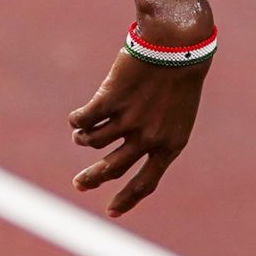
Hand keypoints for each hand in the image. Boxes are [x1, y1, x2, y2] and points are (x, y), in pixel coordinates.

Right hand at [67, 45, 208, 217]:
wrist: (176, 44)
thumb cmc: (178, 78)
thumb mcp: (174, 115)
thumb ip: (153, 139)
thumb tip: (117, 160)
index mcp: (170, 144)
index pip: (146, 182)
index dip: (127, 199)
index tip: (111, 211)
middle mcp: (148, 138)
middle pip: (112, 169)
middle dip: (91, 179)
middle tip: (78, 184)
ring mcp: (127, 121)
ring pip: (93, 142)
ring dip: (83, 139)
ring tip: (81, 133)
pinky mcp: (108, 101)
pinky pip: (83, 120)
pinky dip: (77, 120)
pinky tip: (77, 118)